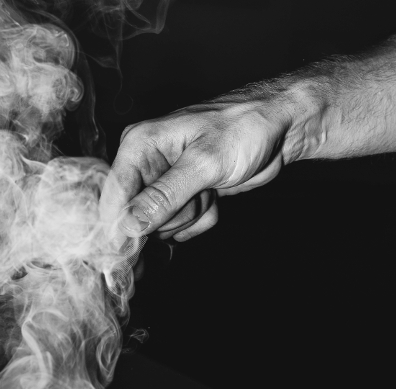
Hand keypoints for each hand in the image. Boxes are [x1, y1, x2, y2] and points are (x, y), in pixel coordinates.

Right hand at [100, 97, 289, 247]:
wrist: (280, 127)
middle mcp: (145, 165)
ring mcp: (163, 183)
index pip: (114, 196)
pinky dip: (202, 219)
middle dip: (171, 217)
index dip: (120, 227)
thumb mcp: (204, 163)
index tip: (131, 253)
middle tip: (197, 195)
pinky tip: (214, 196)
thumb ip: (165, 196)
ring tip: (209, 190)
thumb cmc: (245, 128)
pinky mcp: (181, 198)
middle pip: (136, 218)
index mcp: (139, 146)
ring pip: (161, 226)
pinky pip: (181, 228)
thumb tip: (129, 224)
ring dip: (191, 216)